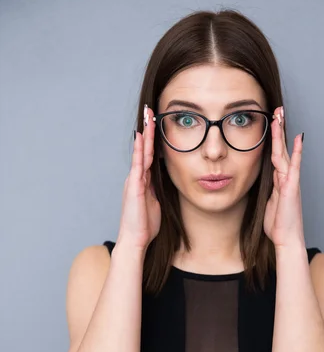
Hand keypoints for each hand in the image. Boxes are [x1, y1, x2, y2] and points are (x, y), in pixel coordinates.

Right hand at [117, 104, 160, 250]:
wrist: (135, 240)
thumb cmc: (144, 226)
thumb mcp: (155, 204)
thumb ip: (157, 191)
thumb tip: (161, 183)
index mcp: (142, 181)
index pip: (150, 156)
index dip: (153, 140)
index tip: (156, 124)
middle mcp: (136, 178)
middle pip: (144, 149)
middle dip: (147, 130)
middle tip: (150, 111)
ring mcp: (134, 181)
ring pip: (141, 153)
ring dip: (145, 135)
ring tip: (147, 117)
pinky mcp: (134, 186)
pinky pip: (138, 164)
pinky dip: (140, 150)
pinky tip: (141, 137)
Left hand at [263, 106, 305, 249]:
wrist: (287, 239)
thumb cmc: (278, 225)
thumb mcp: (267, 203)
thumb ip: (266, 191)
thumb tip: (260, 183)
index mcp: (279, 181)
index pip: (275, 154)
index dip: (273, 139)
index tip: (271, 122)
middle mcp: (286, 178)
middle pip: (281, 148)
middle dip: (279, 129)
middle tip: (277, 110)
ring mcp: (290, 181)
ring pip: (285, 152)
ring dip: (282, 134)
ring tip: (280, 116)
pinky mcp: (291, 187)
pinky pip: (293, 166)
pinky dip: (296, 152)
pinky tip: (298, 139)